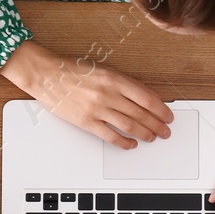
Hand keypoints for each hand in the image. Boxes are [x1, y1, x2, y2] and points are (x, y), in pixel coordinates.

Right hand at [0, 40, 172, 148]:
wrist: (46, 74)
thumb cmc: (71, 69)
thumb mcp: (102, 69)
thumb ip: (123, 82)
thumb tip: (144, 97)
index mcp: (115, 78)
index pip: (147, 98)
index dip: (161, 109)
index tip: (168, 115)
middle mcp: (109, 94)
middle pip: (141, 114)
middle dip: (157, 125)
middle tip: (165, 131)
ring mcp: (98, 109)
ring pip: (130, 126)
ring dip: (145, 134)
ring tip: (153, 138)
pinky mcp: (86, 122)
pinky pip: (110, 136)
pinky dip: (124, 142)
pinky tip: (131, 144)